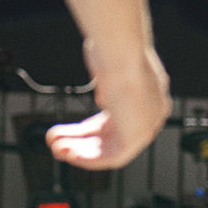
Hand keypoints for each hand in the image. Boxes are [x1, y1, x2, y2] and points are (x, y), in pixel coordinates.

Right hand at [46, 43, 170, 169]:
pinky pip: (113, 157)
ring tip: (55, 149)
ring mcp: (148, 124)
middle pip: (112, 133)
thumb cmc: (112, 50)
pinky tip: (69, 155)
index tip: (74, 128)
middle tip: (57, 140)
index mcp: (148, 90)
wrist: (120, 53)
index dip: (94, 125)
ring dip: (81, 151)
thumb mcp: (105, 63)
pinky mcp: (139, 137)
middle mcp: (151, 110)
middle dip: (82, 139)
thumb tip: (101, 92)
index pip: (120, 115)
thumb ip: (104, 80)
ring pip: (111, 147)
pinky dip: (90, 158)